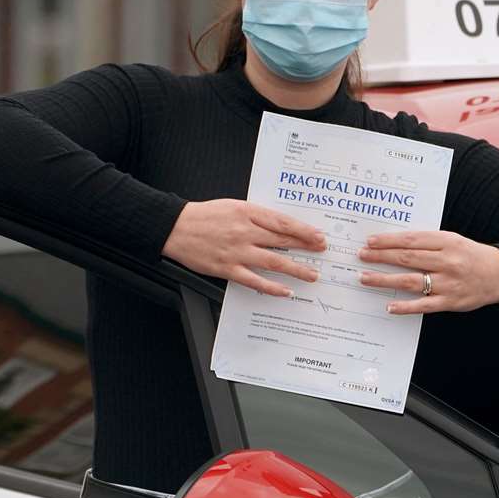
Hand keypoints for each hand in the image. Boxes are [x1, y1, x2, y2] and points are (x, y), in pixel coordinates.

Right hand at [162, 199, 325, 295]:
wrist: (176, 227)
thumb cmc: (204, 215)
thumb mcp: (233, 206)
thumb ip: (256, 216)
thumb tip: (280, 226)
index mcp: (247, 212)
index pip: (282, 222)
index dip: (304, 230)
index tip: (319, 236)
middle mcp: (245, 232)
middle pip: (283, 241)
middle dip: (306, 247)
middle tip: (322, 253)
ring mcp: (237, 252)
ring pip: (273, 261)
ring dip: (296, 269)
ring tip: (312, 275)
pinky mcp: (227, 268)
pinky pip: (254, 280)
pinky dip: (272, 287)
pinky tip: (286, 291)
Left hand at [357, 230, 498, 314]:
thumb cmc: (472, 255)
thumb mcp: (453, 241)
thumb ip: (428, 242)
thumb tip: (395, 244)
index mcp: (447, 242)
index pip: (411, 240)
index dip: (388, 241)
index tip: (370, 241)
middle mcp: (447, 261)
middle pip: (407, 258)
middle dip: (381, 257)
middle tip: (361, 256)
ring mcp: (448, 283)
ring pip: (411, 281)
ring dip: (385, 280)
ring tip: (365, 278)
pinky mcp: (450, 302)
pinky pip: (424, 305)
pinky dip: (405, 306)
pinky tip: (389, 306)